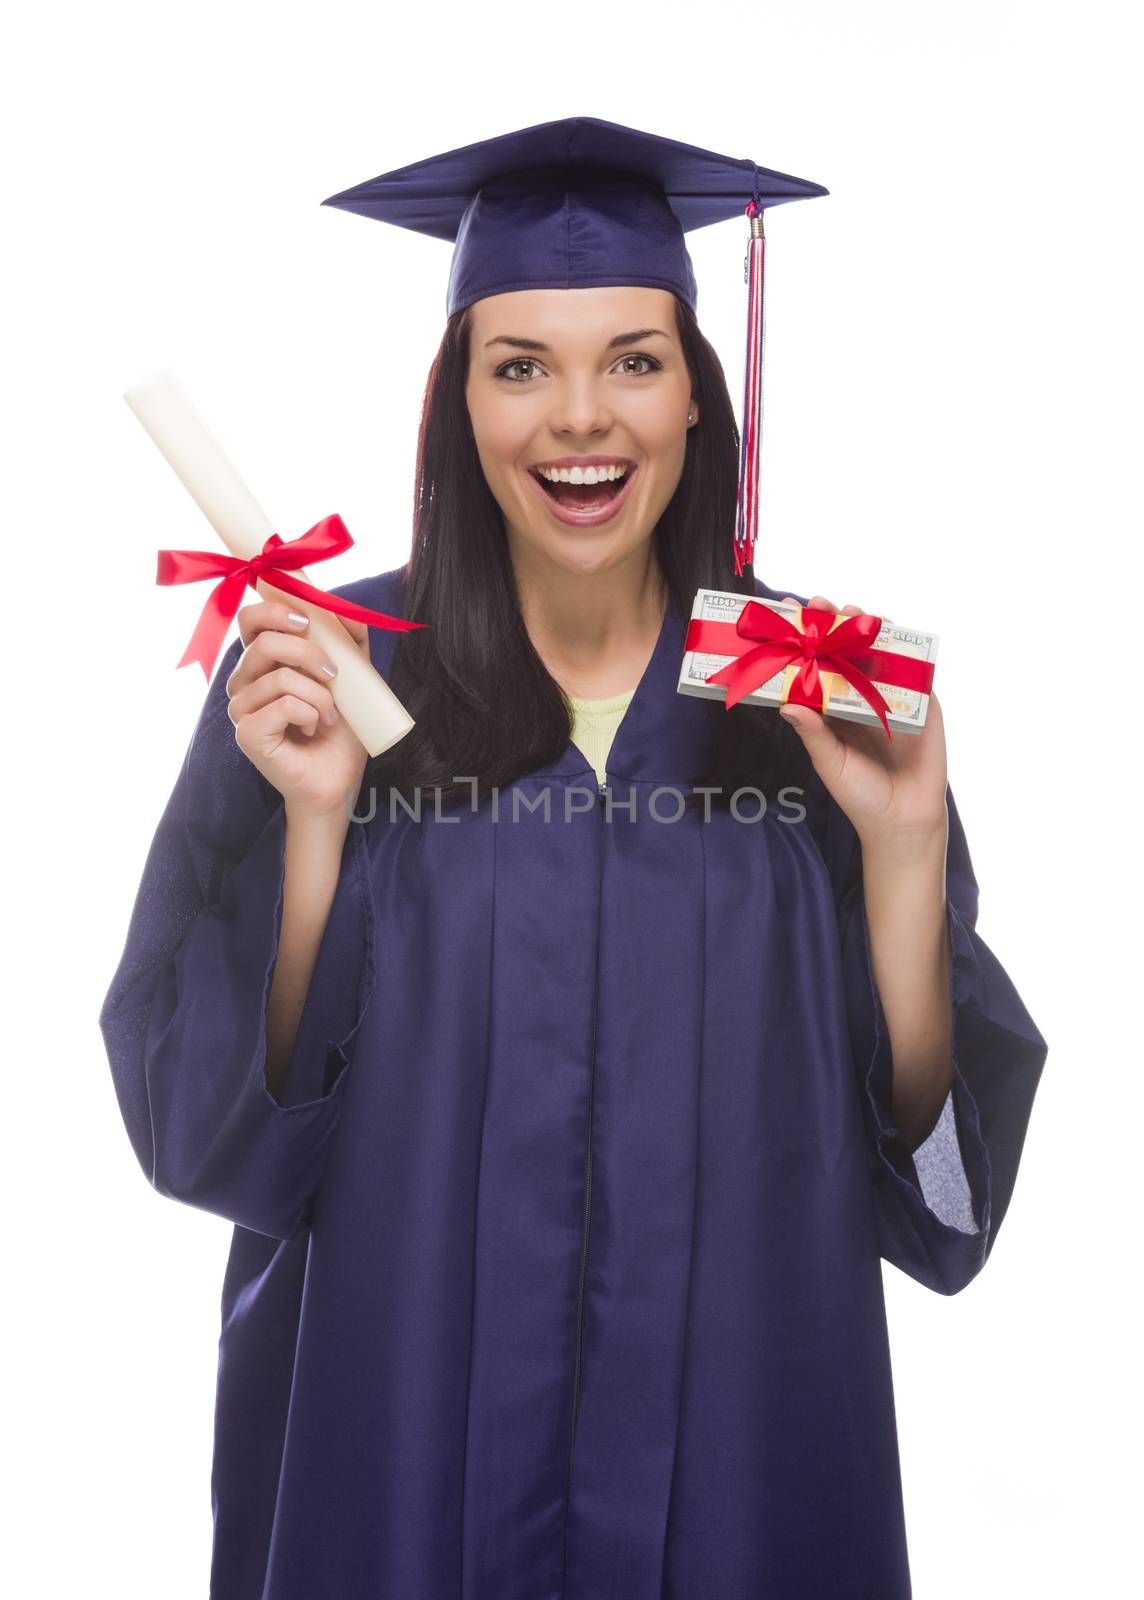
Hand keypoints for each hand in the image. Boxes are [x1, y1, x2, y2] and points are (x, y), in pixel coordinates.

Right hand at [225, 600, 371, 824]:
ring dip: (319, 696)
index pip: (249, 620)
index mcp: (262, 663)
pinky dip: (310, 714)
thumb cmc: (339, 730)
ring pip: (280, 677)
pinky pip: (283, 705)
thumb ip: (348, 642)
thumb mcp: (351, 677)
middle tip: (333, 674)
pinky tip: (313, 730)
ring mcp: (241, 708)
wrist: (339, 777)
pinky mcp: (247, 733)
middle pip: (265, 643)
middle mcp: (244, 682)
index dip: (273, 609)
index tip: (307, 618)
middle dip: (308, 653)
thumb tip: (345, 609)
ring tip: (330, 716)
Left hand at [775, 595, 947, 854]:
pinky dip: (904, 648)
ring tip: (850, 612)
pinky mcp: (923, 702)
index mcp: (833, 707)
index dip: (803, 639)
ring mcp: (893, 696)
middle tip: (818, 605)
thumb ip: (813, 734)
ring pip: (879, 651)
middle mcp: (861, 696)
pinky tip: (890, 631)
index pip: (815, 663)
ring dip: (866, 627)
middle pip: (846, 648)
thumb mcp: (830, 763)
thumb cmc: (860, 795)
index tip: (786, 613)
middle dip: (832, 623)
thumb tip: (785, 705)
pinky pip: (914, 670)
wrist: (903, 820)